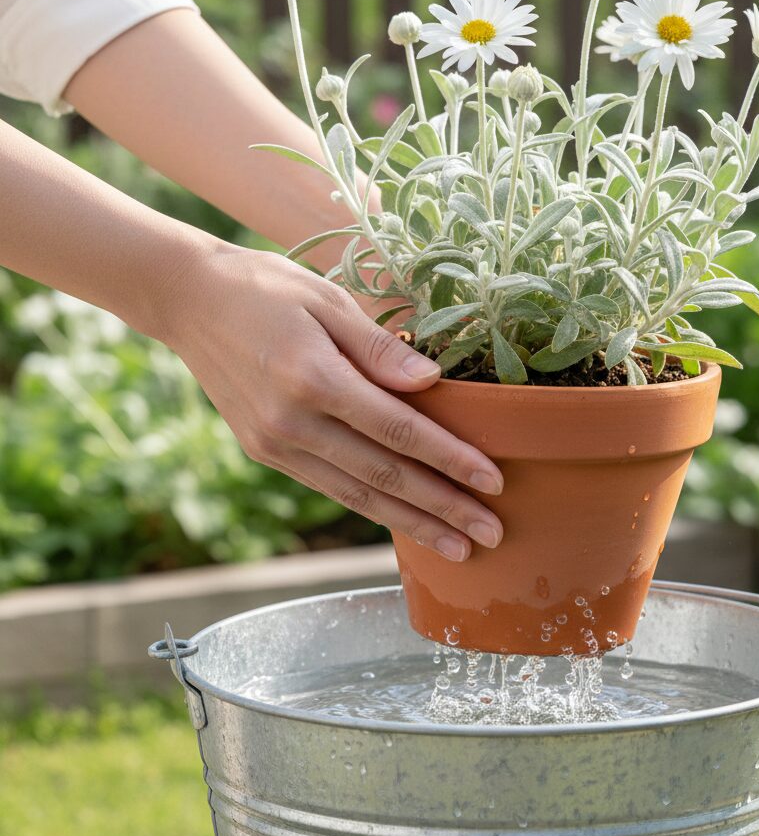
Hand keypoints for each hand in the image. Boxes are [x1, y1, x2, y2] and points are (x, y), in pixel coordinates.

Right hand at [159, 245, 503, 560]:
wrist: (188, 300)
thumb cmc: (267, 288)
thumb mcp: (327, 299)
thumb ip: (379, 346)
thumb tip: (431, 382)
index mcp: (313, 378)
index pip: (399, 430)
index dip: (450, 459)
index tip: (493, 482)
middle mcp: (292, 423)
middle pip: (384, 474)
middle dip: (442, 507)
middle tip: (491, 533)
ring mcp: (275, 444)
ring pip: (358, 493)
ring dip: (412, 523)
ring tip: (458, 548)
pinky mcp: (266, 451)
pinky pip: (331, 486)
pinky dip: (372, 508)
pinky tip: (404, 520)